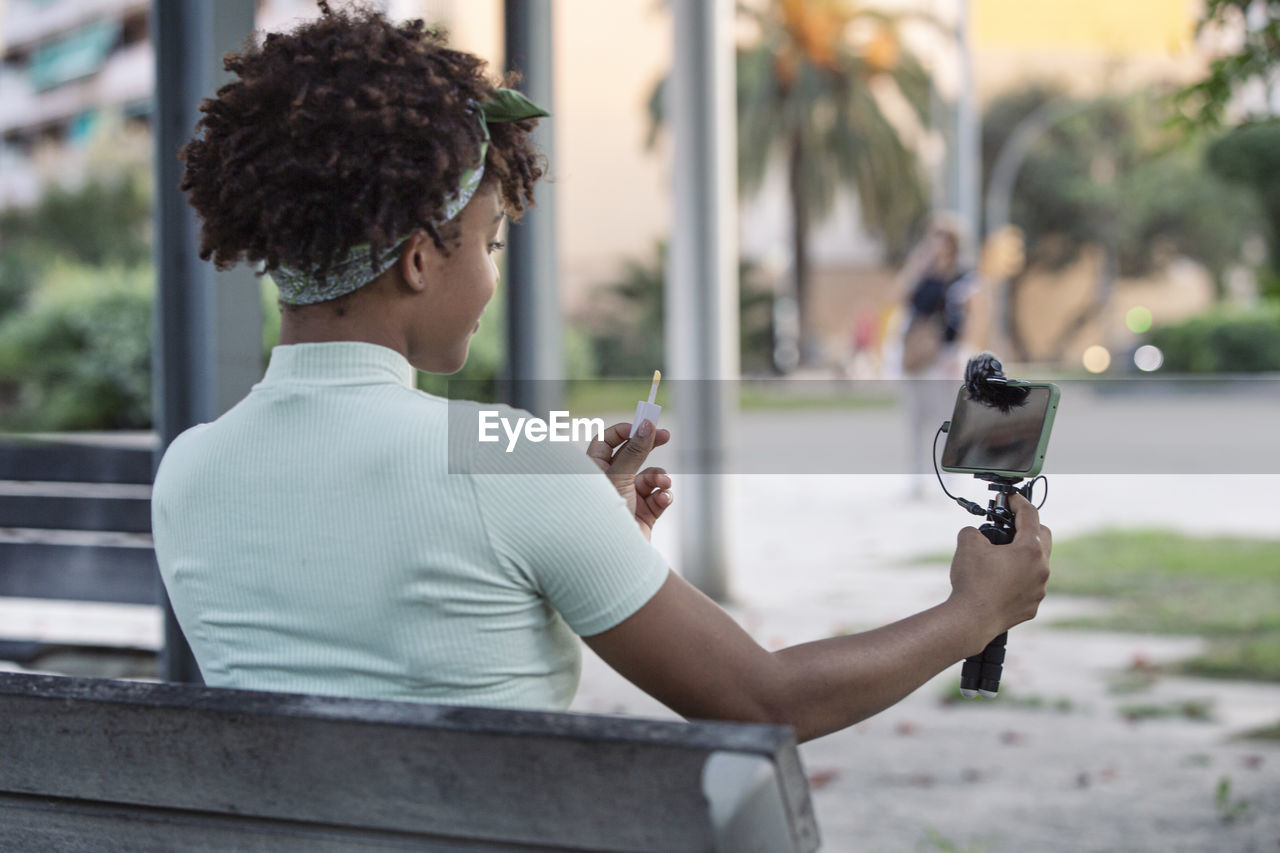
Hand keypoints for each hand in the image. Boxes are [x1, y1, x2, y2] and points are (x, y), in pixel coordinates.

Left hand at [586, 419, 672, 540]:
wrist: (613, 559)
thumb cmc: (604, 515)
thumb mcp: (619, 477)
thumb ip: (634, 450)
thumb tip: (646, 424)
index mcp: (593, 471)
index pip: (606, 441)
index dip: (624, 431)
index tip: (643, 424)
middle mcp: (610, 483)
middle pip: (632, 455)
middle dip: (650, 446)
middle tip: (666, 435)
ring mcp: (628, 499)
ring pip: (650, 477)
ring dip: (659, 478)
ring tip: (661, 485)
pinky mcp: (644, 515)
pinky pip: (659, 497)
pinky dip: (663, 496)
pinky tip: (662, 500)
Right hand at [947, 493, 1051, 653]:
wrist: (971, 620)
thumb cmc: (973, 582)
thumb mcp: (967, 543)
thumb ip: (974, 531)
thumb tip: (976, 534)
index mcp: (1030, 550)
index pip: (1030, 516)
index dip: (1018, 502)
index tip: (1011, 498)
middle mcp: (1041, 569)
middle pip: (1043, 538)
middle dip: (1029, 528)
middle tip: (1009, 527)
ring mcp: (1039, 589)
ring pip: (1037, 564)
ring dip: (1023, 557)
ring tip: (1000, 558)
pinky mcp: (1032, 606)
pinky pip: (1029, 585)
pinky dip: (1018, 579)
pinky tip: (999, 582)